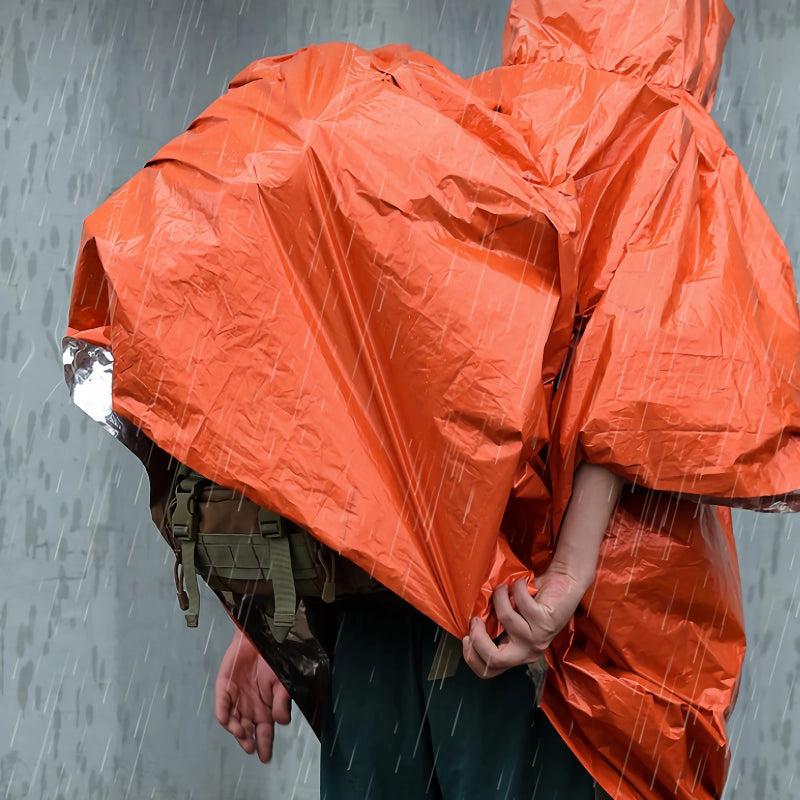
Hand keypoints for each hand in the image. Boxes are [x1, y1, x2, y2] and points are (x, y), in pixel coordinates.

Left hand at [215, 628, 291, 761]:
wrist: (260, 636)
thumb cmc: (274, 658)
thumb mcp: (283, 681)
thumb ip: (282, 701)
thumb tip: (282, 721)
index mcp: (266, 708)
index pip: (265, 731)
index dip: (265, 744)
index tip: (265, 757)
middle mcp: (250, 706)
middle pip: (247, 730)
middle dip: (248, 741)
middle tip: (250, 748)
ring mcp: (236, 697)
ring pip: (234, 721)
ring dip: (237, 730)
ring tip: (242, 734)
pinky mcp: (224, 687)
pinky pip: (222, 704)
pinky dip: (224, 713)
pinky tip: (228, 720)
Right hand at [462, 570, 585, 678]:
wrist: (563, 584)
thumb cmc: (534, 599)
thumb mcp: (510, 617)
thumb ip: (495, 624)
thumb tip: (471, 622)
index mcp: (516, 653)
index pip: (488, 670)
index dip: (471, 655)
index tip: (467, 634)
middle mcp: (528, 651)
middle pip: (495, 659)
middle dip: (478, 638)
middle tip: (476, 619)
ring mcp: (537, 638)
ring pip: (505, 619)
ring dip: (499, 597)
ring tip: (503, 588)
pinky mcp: (545, 621)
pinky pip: (519, 602)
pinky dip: (516, 587)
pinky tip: (521, 584)